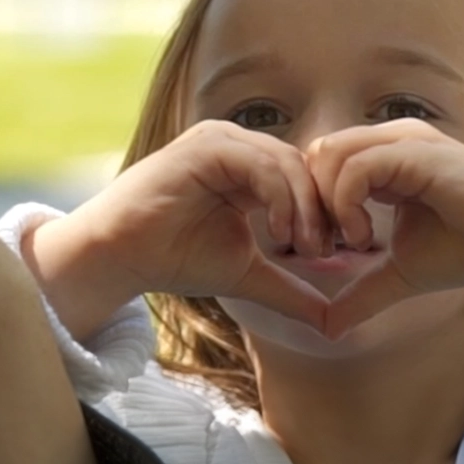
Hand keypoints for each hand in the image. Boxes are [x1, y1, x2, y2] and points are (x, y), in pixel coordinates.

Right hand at [25, 120, 331, 341]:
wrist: (121, 256)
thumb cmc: (175, 258)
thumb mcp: (247, 273)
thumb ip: (290, 289)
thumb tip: (334, 322)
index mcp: (248, 164)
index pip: (307, 176)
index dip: (329, 212)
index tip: (341, 253)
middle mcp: (236, 144)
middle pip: (304, 166)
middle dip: (325, 210)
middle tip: (331, 252)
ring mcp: (220, 141)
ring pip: (288, 163)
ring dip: (306, 208)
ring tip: (309, 249)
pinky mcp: (206, 147)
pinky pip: (261, 165)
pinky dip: (281, 198)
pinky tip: (281, 233)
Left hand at [308, 119, 463, 337]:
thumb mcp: (401, 274)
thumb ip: (361, 292)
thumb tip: (325, 328)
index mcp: (384, 157)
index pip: (320, 161)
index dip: (311, 203)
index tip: (326, 248)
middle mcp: (391, 140)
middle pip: (316, 152)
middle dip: (310, 201)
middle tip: (329, 246)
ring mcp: (405, 141)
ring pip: (329, 154)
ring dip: (326, 203)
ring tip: (350, 241)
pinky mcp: (419, 153)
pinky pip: (356, 168)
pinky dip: (346, 204)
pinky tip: (364, 237)